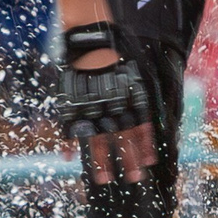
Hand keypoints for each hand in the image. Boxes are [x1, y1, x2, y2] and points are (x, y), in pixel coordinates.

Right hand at [58, 23, 155, 184]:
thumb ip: (139, 95)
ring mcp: (92, 108)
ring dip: (101, 162)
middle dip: (128, 161)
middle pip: (123, 140)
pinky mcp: (73, 104)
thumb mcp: (135, 72)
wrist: (92, 38)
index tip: (148, 163)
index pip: (141, 128)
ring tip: (103, 179)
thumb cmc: (116, 53)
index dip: (145, 147)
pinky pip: (71, 127)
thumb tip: (147, 113)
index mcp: (131, 99)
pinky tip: (69, 159)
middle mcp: (113, 107)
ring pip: (98, 140)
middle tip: (133, 179)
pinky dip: (69, 143)